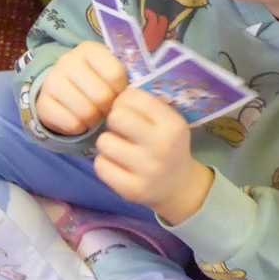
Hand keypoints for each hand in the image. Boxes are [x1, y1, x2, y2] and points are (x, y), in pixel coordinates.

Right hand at [34, 41, 129, 134]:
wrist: (62, 90)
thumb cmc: (95, 82)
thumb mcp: (109, 73)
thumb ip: (121, 80)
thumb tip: (130, 96)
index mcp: (89, 49)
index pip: (115, 74)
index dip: (121, 90)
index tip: (117, 93)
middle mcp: (67, 60)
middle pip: (101, 96)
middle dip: (107, 108)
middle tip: (105, 108)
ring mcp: (52, 81)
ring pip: (86, 112)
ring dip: (94, 120)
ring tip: (93, 115)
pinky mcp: (42, 103)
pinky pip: (71, 124)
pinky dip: (78, 128)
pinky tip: (78, 120)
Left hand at [94, 87, 211, 221]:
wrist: (178, 186)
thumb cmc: (166, 144)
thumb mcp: (167, 121)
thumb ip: (144, 104)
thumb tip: (110, 89)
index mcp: (172, 124)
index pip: (132, 96)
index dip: (124, 101)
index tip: (129, 111)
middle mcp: (162, 146)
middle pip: (116, 117)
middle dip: (114, 121)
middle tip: (121, 130)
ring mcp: (147, 171)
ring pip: (104, 142)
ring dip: (108, 143)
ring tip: (120, 148)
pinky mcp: (132, 190)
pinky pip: (100, 166)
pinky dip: (105, 163)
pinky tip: (117, 165)